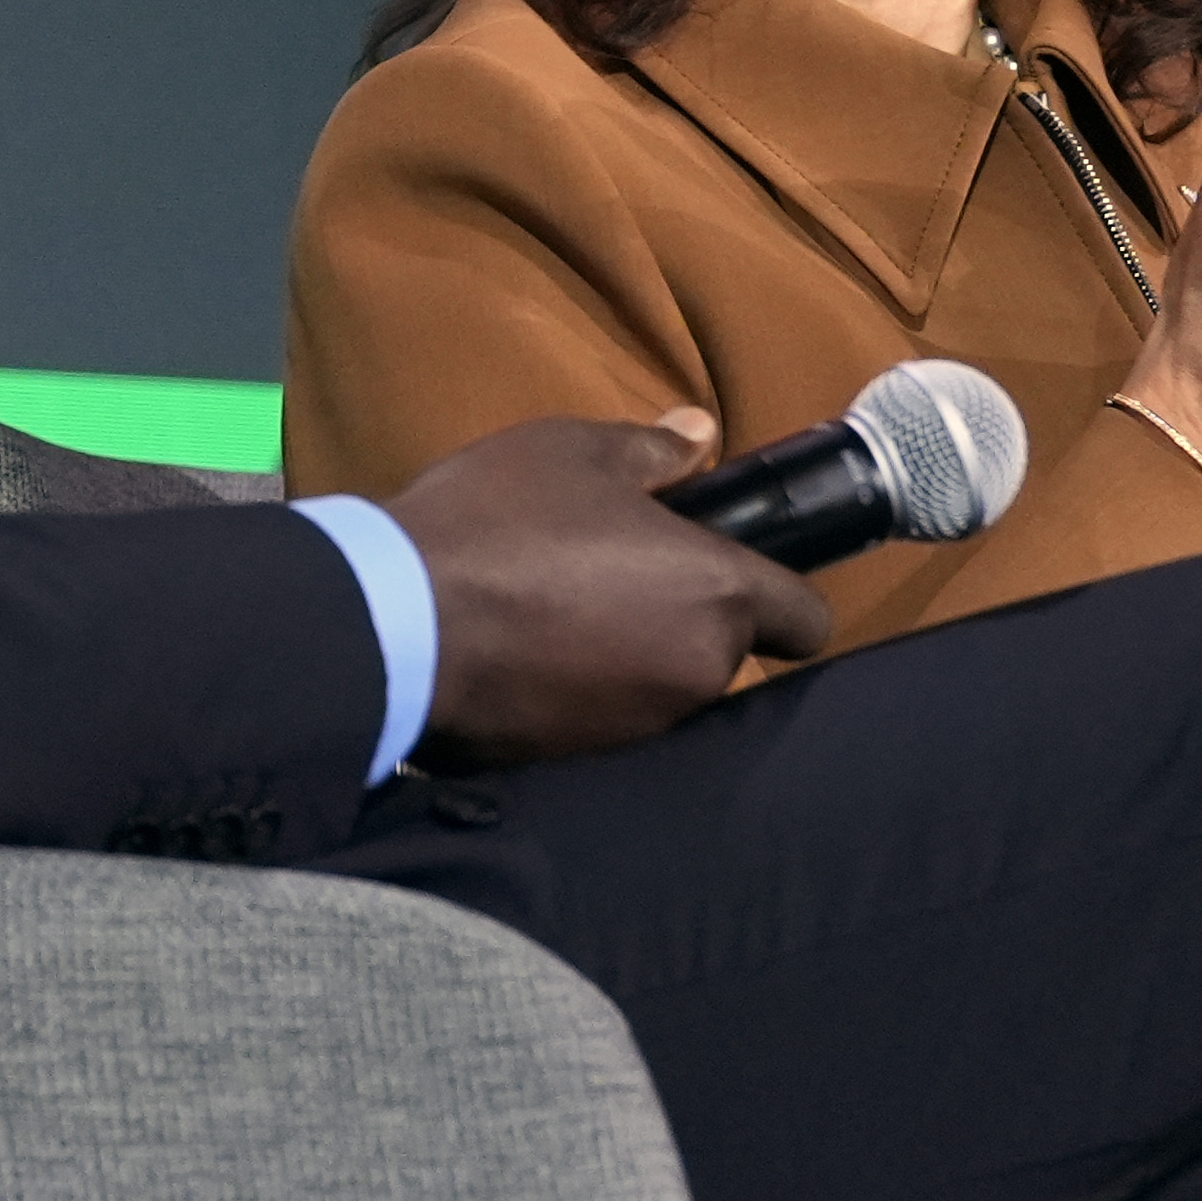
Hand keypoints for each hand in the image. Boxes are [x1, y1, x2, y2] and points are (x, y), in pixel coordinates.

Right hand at [381, 410, 832, 769]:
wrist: (394, 624)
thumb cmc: (495, 521)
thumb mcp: (572, 452)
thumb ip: (653, 451)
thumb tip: (701, 435)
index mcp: (716, 593)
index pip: (806, 620)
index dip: (780, 596)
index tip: (732, 571)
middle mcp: (698, 674)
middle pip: (725, 653)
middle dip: (687, 622)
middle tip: (617, 578)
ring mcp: (642, 729)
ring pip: (667, 691)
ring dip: (636, 661)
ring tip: (563, 619)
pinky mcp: (585, 765)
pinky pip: (609, 726)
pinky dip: (586, 699)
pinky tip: (534, 663)